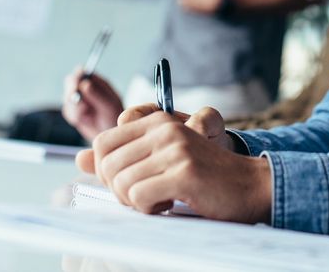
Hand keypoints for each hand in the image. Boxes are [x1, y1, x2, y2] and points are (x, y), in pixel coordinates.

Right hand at [61, 69, 124, 140]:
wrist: (110, 134)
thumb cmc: (115, 118)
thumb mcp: (109, 106)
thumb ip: (97, 95)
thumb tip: (85, 84)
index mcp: (96, 82)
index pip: (82, 72)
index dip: (77, 77)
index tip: (77, 86)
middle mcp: (85, 88)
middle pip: (70, 81)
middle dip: (71, 92)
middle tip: (79, 102)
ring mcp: (78, 99)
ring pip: (67, 98)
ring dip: (75, 108)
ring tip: (88, 115)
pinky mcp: (73, 111)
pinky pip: (67, 111)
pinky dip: (74, 117)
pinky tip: (85, 121)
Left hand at [76, 108, 269, 223]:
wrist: (249, 186)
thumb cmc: (203, 178)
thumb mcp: (160, 161)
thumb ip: (122, 158)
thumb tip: (79, 159)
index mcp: (156, 121)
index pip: (103, 143)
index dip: (108, 170)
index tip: (131, 182)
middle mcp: (164, 128)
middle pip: (107, 164)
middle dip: (119, 189)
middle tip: (144, 196)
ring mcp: (175, 148)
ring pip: (121, 183)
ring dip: (135, 202)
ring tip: (159, 200)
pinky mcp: (184, 171)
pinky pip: (139, 196)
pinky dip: (149, 208)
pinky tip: (169, 204)